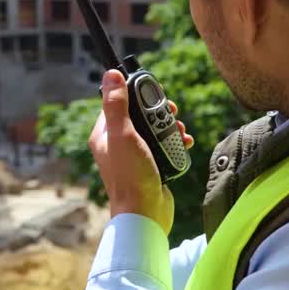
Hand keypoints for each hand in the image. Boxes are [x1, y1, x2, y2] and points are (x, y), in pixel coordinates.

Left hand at [88, 69, 192, 232]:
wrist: (146, 215)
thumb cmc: (131, 177)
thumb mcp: (123, 135)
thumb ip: (117, 105)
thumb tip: (111, 75)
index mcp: (104, 135)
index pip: (118, 103)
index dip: (136, 94)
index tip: (154, 92)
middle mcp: (117, 144)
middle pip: (140, 115)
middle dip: (158, 112)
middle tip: (171, 113)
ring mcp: (134, 156)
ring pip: (154, 130)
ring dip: (169, 127)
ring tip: (179, 132)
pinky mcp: (150, 166)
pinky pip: (163, 146)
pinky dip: (175, 143)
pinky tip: (184, 143)